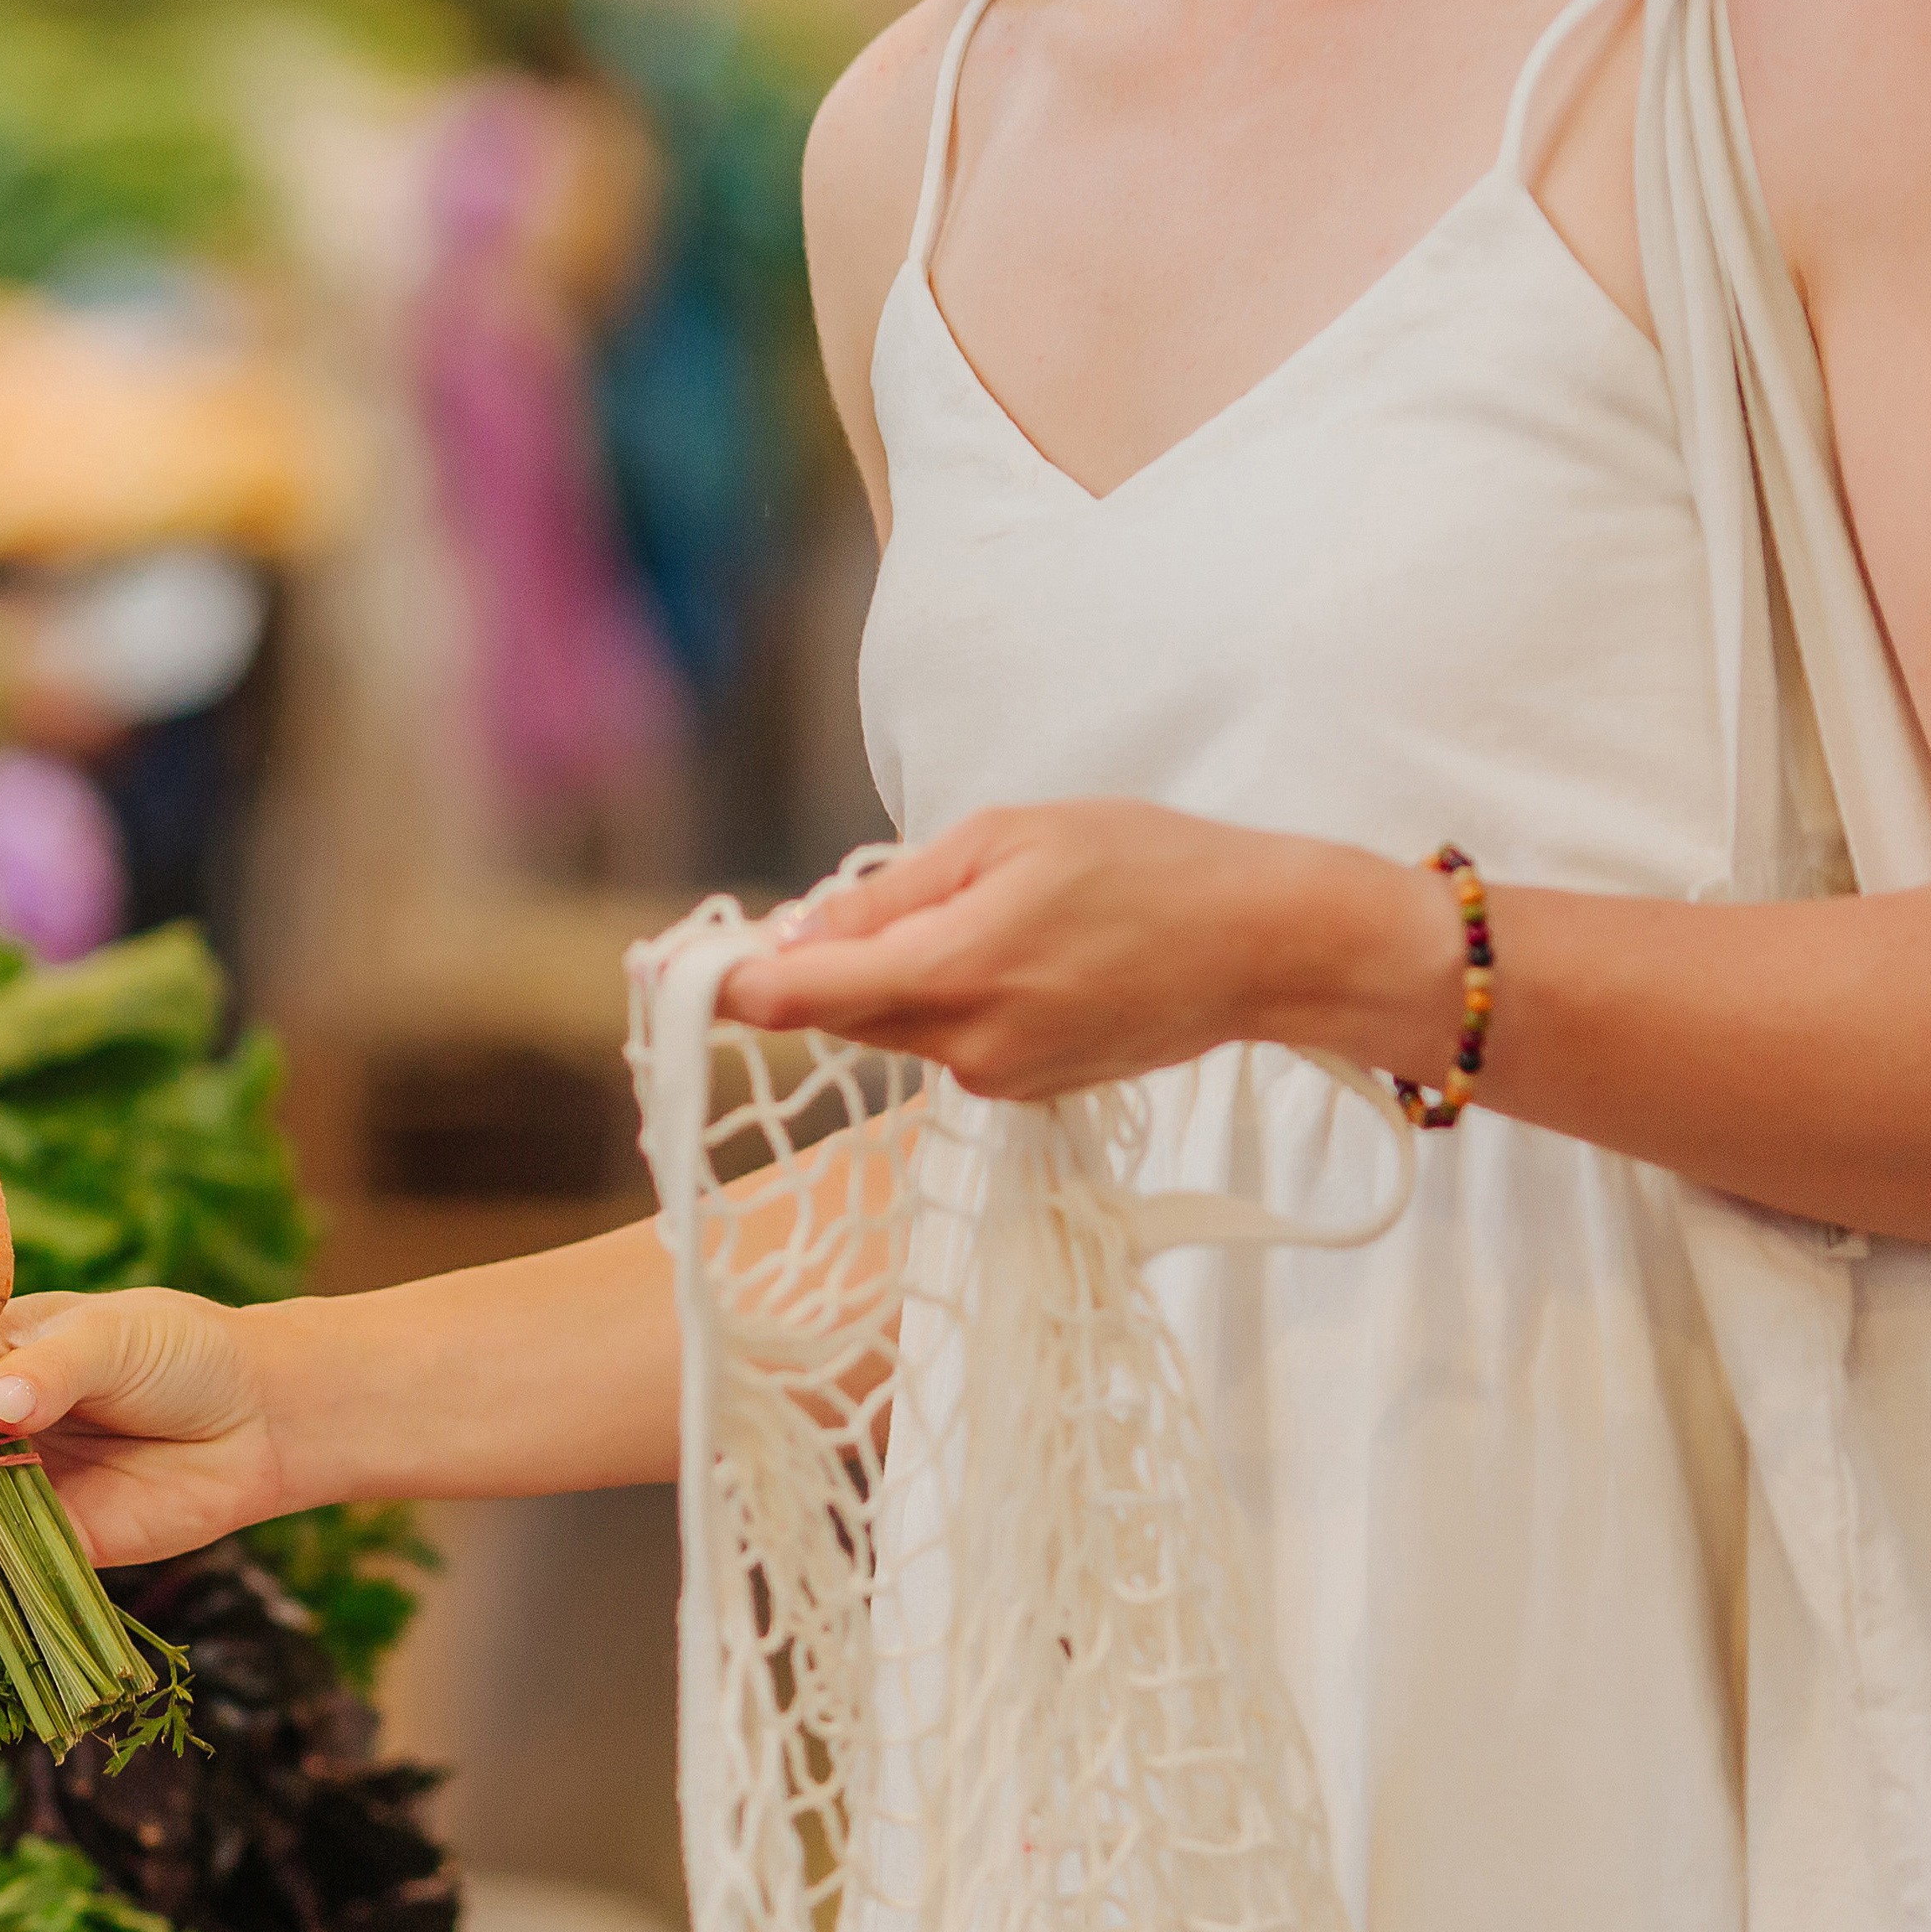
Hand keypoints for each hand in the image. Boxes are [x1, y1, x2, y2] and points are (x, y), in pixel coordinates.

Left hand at [717, 803, 1453, 1097]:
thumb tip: (792, 935)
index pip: (796, 999)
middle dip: (811, 966)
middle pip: (835, 1013)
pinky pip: (945, 1039)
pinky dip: (944, 997)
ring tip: (972, 910)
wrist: (1266, 947)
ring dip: (887, 976)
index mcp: (953, 971)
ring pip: (891, 1026)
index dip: (721, 985)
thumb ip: (889, 893)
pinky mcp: (1022, 1092)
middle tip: (816, 909)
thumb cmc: (1148, 867)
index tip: (664, 969)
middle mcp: (964, 1044)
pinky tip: (1013, 952)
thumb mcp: (1005, 839)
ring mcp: (994, 1078)